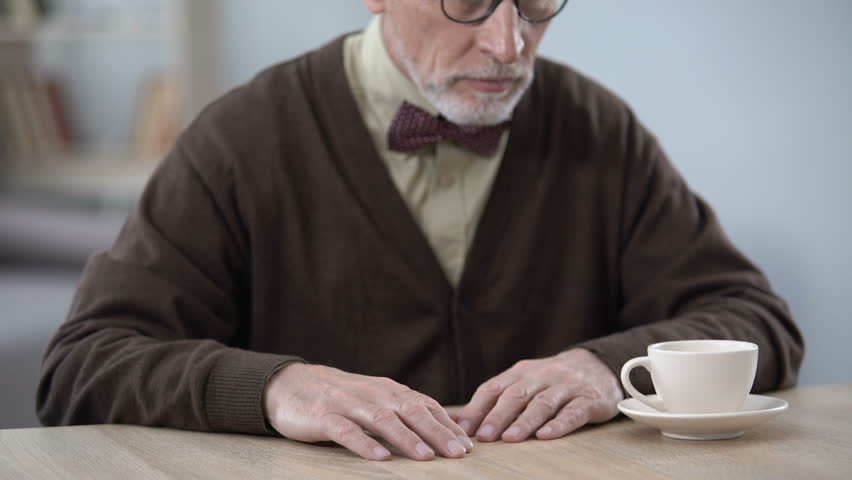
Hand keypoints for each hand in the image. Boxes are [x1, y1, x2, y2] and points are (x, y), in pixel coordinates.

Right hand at [263, 364, 473, 460]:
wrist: (293, 384)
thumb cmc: (342, 398)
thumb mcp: (376, 400)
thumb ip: (405, 411)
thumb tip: (445, 428)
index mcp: (389, 391)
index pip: (425, 406)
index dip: (448, 425)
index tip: (469, 445)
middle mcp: (374, 395)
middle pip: (411, 412)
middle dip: (438, 433)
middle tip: (459, 453)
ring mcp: (349, 405)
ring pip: (383, 420)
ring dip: (407, 439)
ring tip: (426, 457)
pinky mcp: (324, 417)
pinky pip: (346, 431)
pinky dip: (365, 444)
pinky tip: (380, 458)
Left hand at [453, 348, 622, 442]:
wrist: (599, 365)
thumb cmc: (552, 380)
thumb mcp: (524, 382)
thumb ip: (495, 399)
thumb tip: (457, 419)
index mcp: (521, 372)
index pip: (494, 388)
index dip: (478, 407)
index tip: (463, 428)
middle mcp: (542, 376)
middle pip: (516, 395)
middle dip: (498, 415)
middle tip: (484, 436)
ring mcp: (566, 386)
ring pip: (542, 403)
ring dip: (525, 421)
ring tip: (510, 438)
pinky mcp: (589, 400)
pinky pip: (572, 412)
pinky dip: (558, 424)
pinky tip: (546, 436)